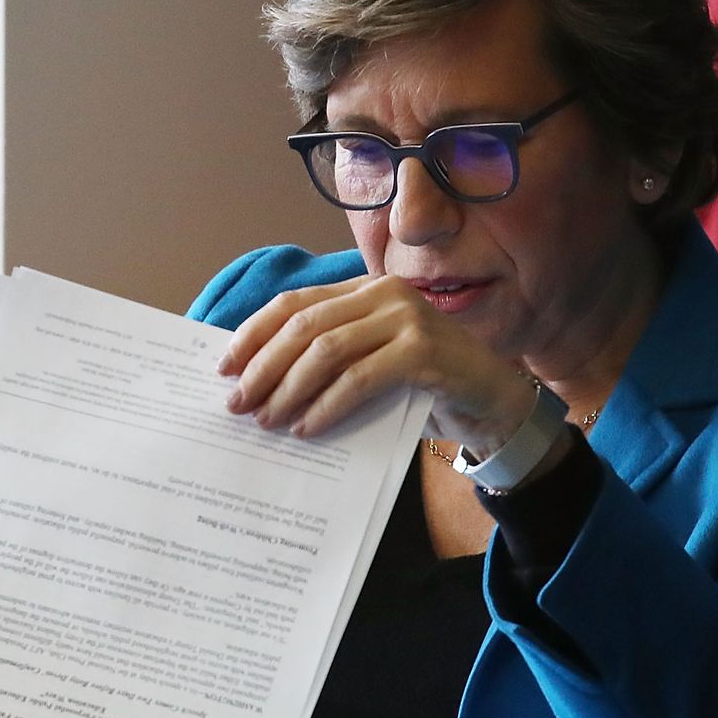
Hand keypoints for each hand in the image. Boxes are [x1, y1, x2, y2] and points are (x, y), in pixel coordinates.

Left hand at [219, 275, 536, 452]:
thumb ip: (331, 356)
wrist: (492, 401)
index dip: (254, 333)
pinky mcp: (422, 350)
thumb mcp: (372, 359)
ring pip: (327, 351)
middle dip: (263, 367)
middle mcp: (384, 293)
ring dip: (289, 389)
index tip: (225, 367)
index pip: (295, 304)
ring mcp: (406, 318)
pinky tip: (309, 428)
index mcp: (365, 289)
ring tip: (267, 421)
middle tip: (238, 403)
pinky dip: (327, 406)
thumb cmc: (425, 383)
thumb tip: (259, 379)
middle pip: (304, 326)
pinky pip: (359, 379)